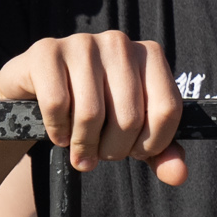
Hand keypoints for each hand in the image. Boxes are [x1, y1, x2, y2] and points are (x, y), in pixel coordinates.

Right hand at [0, 32, 188, 183]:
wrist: (37, 91)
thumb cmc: (95, 110)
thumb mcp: (131, 132)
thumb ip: (160, 153)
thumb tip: (179, 174)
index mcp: (150, 55)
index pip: (167, 109)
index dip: (152, 143)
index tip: (134, 151)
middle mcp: (119, 42)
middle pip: (129, 117)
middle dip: (113, 149)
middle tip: (100, 153)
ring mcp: (82, 43)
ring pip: (91, 113)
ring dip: (83, 145)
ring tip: (78, 147)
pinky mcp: (46, 52)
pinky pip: (57, 104)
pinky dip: (57, 130)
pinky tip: (58, 132)